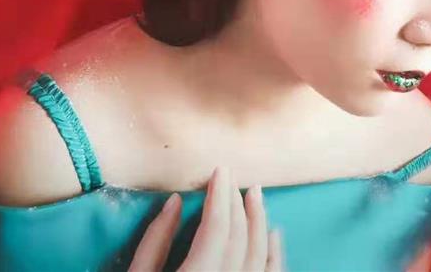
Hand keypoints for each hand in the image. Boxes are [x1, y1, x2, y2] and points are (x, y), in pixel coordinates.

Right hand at [128, 165, 284, 271]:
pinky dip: (275, 257)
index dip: (220, 196)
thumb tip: (176, 202)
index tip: (220, 170)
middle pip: (241, 241)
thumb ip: (155, 242)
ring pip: (260, 260)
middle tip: (234, 178)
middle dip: (239, 205)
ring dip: (261, 225)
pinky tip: (275, 236)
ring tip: (256, 198)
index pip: (216, 229)